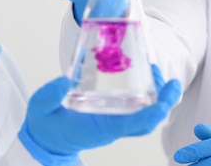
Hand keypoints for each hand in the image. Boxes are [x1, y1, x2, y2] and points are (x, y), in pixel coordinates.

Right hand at [19, 65, 180, 164]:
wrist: (46, 138)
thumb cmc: (46, 123)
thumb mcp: (41, 107)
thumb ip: (50, 95)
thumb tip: (64, 81)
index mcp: (99, 127)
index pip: (132, 125)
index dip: (151, 114)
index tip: (163, 102)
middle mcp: (112, 126)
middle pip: (147, 121)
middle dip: (163, 103)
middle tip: (169, 80)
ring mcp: (115, 122)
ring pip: (145, 115)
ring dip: (157, 97)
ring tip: (157, 72)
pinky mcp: (113, 116)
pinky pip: (137, 109)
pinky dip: (147, 95)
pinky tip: (145, 76)